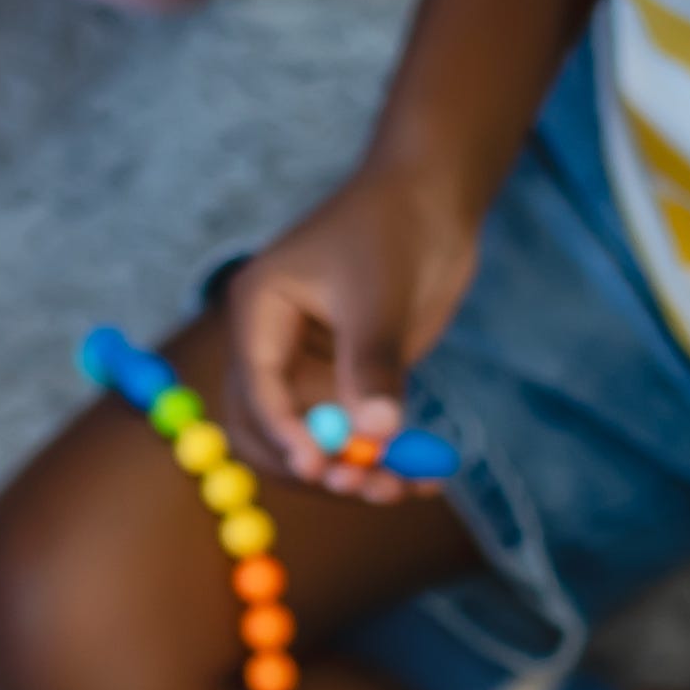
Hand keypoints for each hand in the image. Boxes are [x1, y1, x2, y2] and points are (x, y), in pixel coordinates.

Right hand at [209, 164, 492, 499]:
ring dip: (352, 474)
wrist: (432, 201)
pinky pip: (354, 439)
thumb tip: (375, 432)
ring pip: (315, 445)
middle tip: (361, 485)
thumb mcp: (379, 297)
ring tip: (400, 488)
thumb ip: (374, 366)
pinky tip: (423, 479)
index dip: (286, 435)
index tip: (324, 468)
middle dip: (314, 466)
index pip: (257, 390)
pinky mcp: (346, 384)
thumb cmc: (392, 227)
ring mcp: (309, 370)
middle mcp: (274, 348)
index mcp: (258, 313)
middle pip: (269, 433)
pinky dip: (384, 461)